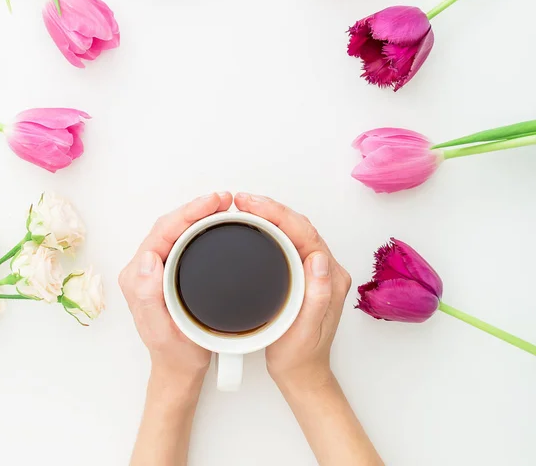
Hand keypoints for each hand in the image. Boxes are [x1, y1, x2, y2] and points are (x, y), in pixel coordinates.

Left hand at [119, 192, 232, 382]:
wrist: (180, 368)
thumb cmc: (175, 353)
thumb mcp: (162, 331)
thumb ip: (148, 297)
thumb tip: (148, 260)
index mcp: (138, 277)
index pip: (162, 233)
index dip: (188, 213)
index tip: (212, 203)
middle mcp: (144, 268)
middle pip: (170, 226)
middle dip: (196, 207)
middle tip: (223, 199)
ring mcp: (156, 268)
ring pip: (177, 230)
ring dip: (198, 214)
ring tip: (222, 204)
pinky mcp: (168, 270)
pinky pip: (182, 239)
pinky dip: (200, 226)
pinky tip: (215, 222)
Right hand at [234, 193, 351, 388]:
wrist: (301, 373)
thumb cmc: (300, 356)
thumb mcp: (305, 332)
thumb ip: (318, 297)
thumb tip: (320, 260)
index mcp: (330, 279)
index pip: (305, 234)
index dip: (277, 214)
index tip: (252, 204)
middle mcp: (327, 270)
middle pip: (299, 226)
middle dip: (271, 208)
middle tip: (243, 200)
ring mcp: (316, 271)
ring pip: (294, 231)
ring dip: (271, 215)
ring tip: (246, 206)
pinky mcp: (305, 274)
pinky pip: (290, 241)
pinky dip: (272, 228)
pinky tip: (257, 225)